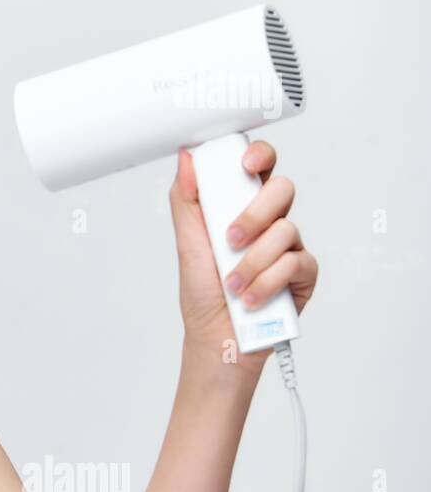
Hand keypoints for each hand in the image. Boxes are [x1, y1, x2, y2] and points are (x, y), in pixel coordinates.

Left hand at [169, 140, 318, 370]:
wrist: (216, 336)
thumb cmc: (202, 290)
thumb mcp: (187, 242)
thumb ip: (186, 199)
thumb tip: (186, 158)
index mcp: (240, 206)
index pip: (259, 167)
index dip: (259, 155)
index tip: (246, 163)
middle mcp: (269, 222)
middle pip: (281, 190)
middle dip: (254, 214)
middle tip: (230, 239)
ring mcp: (289, 246)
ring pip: (286, 230)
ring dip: (252, 261)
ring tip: (232, 284)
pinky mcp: (304, 272)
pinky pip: (295, 263)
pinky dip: (267, 282)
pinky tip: (251, 298)